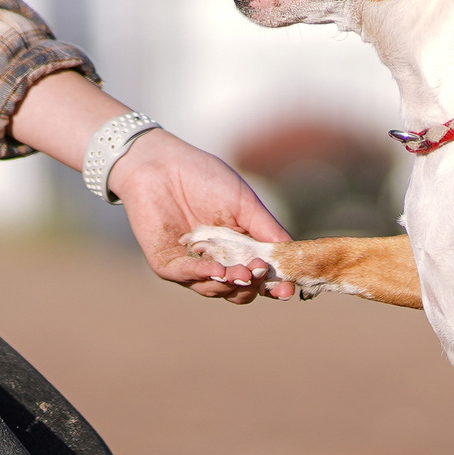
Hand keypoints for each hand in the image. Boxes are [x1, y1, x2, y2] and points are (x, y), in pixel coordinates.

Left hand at [108, 130, 296, 303]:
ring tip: (240, 273)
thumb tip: (292, 255)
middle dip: (252, 286)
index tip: (288, 289)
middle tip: (259, 273)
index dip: (274, 286)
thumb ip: (267, 230)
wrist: (161, 163)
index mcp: (239, 250)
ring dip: (229, 283)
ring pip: (214, 289)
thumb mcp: (245, 204)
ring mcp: (192, 267)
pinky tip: (215, 269)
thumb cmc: (205, 178)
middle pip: (239, 291)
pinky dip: (201, 274)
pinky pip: (186, 276)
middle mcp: (217, 263)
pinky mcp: (167, 265)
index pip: (260, 278)